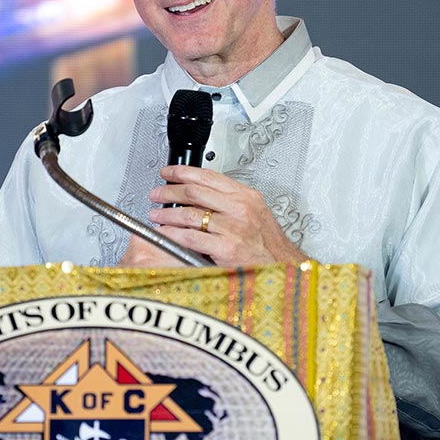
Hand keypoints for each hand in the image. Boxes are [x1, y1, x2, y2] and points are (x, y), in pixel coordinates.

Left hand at [135, 165, 306, 267]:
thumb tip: (198, 195)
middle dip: (169, 191)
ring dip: (167, 214)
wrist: (282, 267)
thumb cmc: (267, 244)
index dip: (183, 172)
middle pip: (194, 192)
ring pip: (189, 214)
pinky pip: (190, 237)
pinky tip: (164, 233)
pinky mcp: (226, 248)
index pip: (208, 176)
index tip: (169, 173)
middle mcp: (240, 209)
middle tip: (157, 194)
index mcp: (246, 196)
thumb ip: (229, 201)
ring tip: (157, 215)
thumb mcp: (254, 212)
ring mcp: (233, 228)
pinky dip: (173, 234)